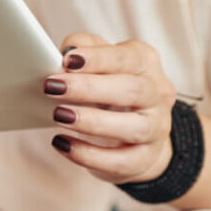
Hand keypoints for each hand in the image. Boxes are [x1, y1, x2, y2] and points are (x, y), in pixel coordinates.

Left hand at [44, 33, 176, 183]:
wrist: (138, 134)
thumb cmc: (110, 89)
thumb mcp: (100, 63)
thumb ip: (84, 49)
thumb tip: (66, 51)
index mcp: (146, 62)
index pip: (126, 57)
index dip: (97, 58)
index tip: (67, 60)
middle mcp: (158, 94)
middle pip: (131, 90)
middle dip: (89, 89)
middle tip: (52, 88)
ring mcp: (157, 128)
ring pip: (133, 127)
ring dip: (93, 122)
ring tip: (59, 116)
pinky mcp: (145, 159)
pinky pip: (120, 161)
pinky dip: (89, 155)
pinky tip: (63, 144)